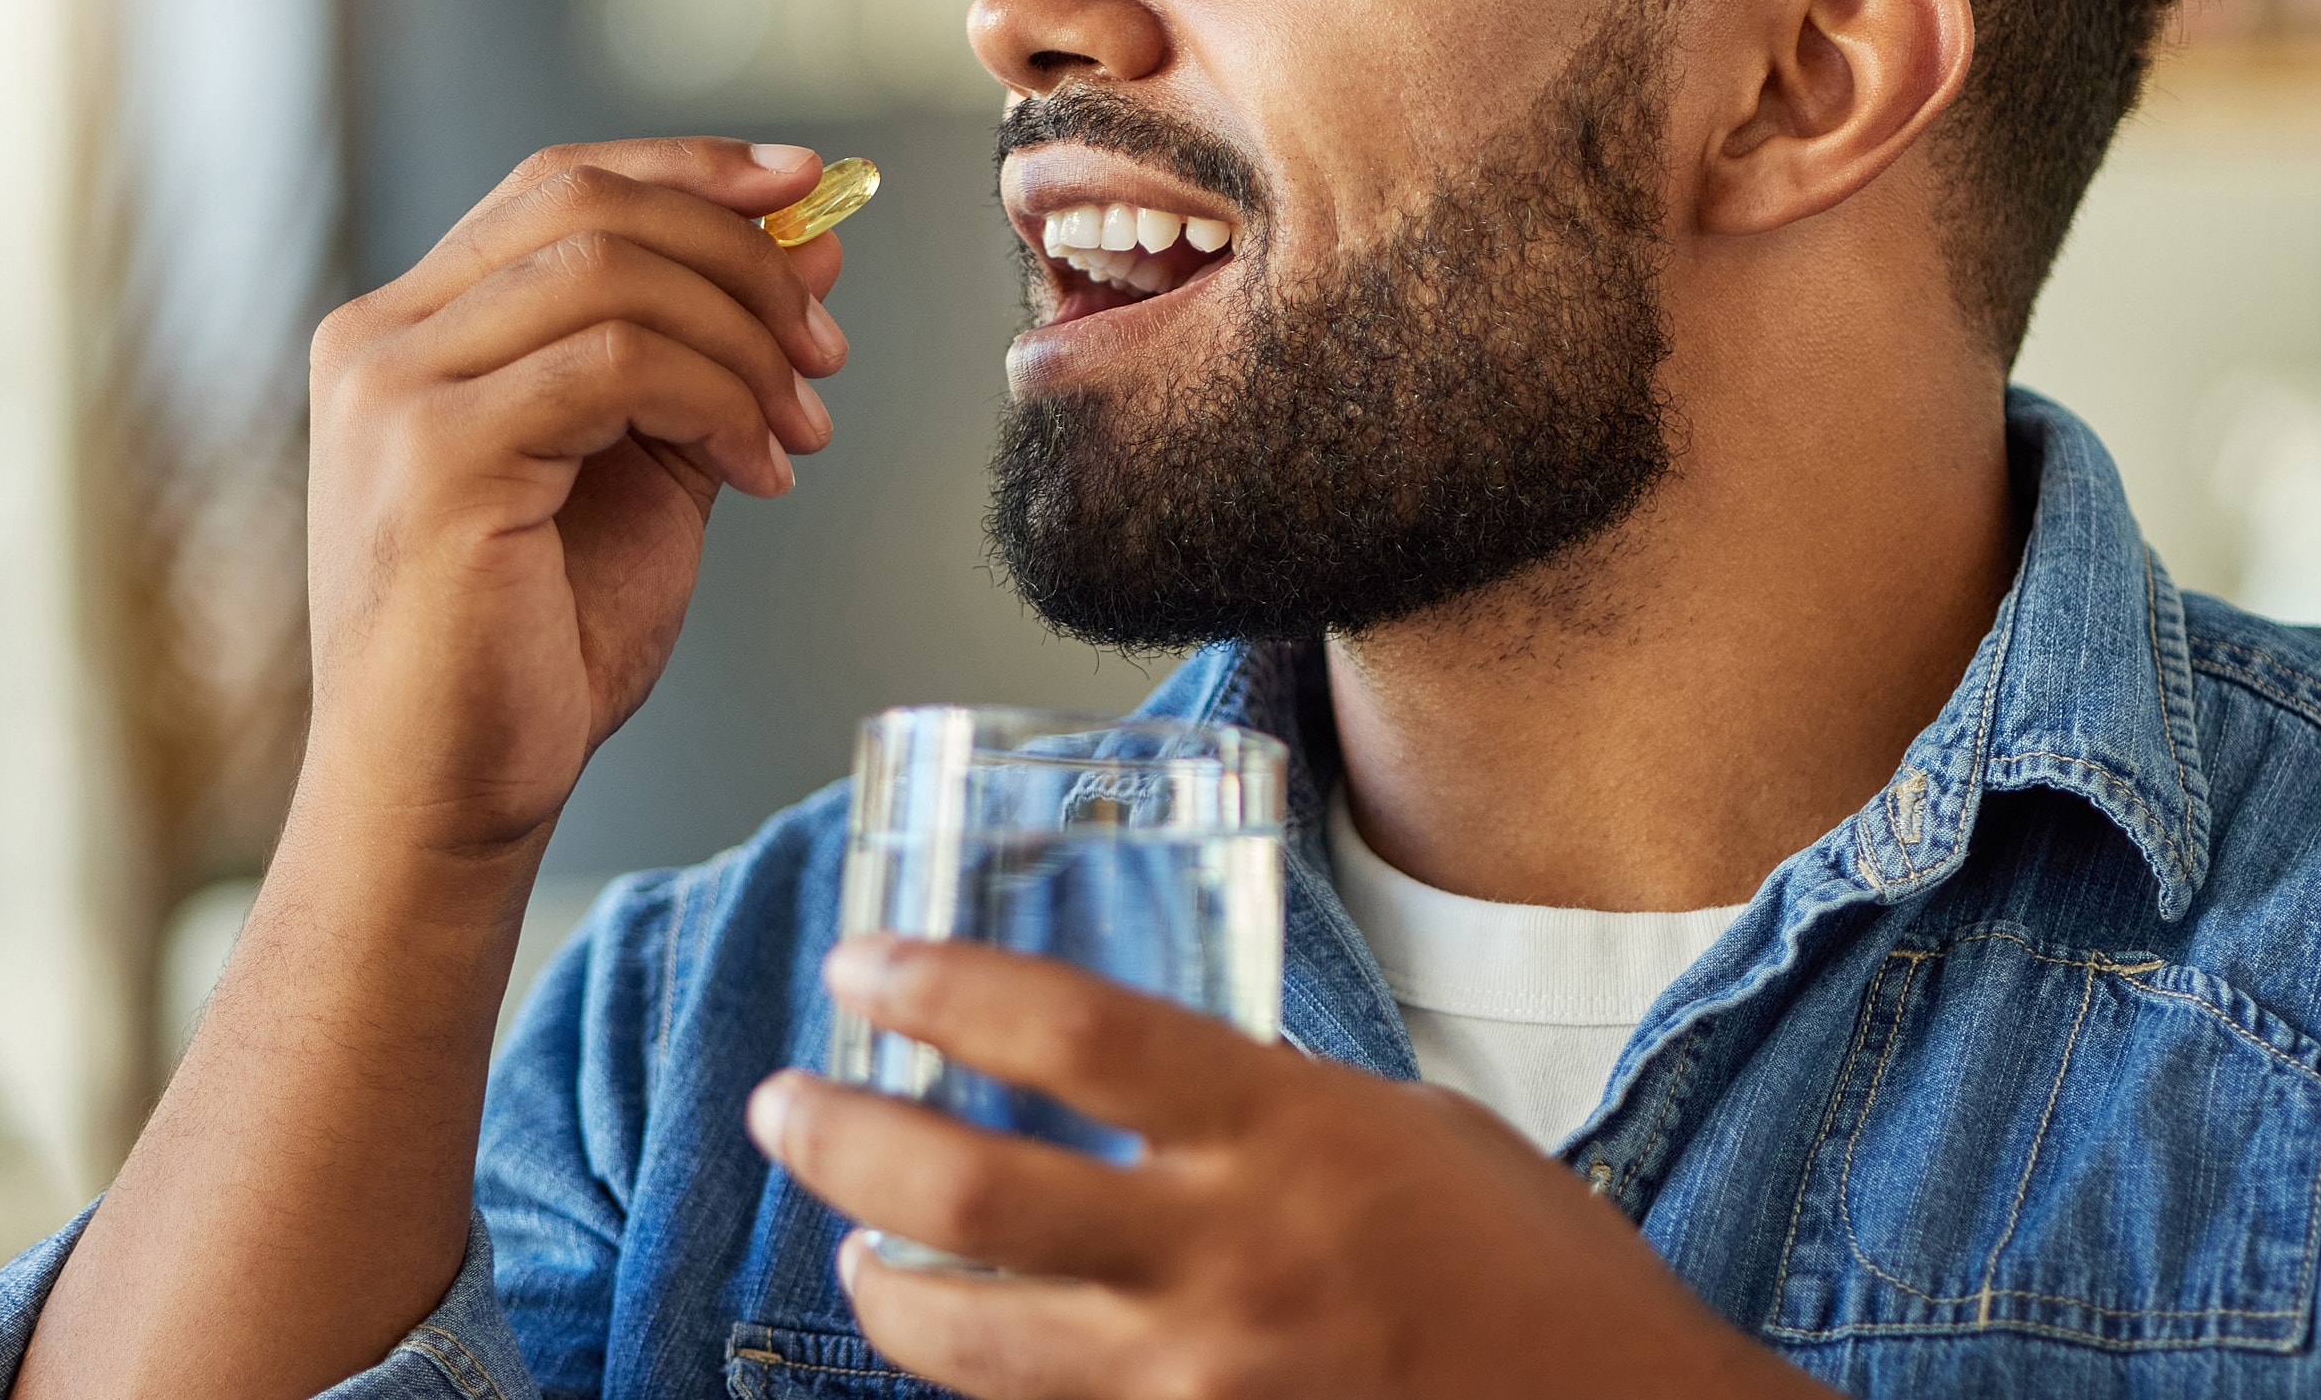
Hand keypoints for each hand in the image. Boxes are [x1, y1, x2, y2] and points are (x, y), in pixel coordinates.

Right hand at [12, 140, 848, 1399]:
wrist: (450, 800)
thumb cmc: (531, 657)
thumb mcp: (643, 476)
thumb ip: (705, 362)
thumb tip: (808, 251)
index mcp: (412, 333)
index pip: (561, 186)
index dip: (694, 172)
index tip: (808, 190)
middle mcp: (382, 342)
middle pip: (588, 206)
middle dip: (741, 259)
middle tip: (826, 348)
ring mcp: (395, 395)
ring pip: (611, 275)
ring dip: (743, 339)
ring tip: (802, 426)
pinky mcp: (438, 458)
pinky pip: (617, 366)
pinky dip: (717, 402)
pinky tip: (760, 472)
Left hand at [749, 938, 1833, 1399]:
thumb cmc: (1532, 1262)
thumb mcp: (1401, 1124)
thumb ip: (1260, 1105)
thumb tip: (1138, 1084)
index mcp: (1286, 1131)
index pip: (1073, 1033)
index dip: (941, 987)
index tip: (861, 963)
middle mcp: (1227, 1258)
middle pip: (972, 1190)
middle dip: (844, 1138)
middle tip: (789, 1102)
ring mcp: (1203, 1382)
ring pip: (970, 1339)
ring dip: (878, 1281)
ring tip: (848, 1235)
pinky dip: (978, 1374)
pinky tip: (955, 1333)